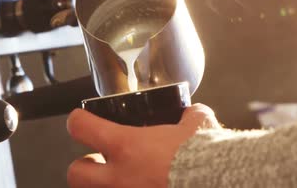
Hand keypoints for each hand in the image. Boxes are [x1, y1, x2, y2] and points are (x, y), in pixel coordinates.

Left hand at [66, 104, 220, 187]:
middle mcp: (119, 177)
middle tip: (97, 161)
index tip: (81, 119)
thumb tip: (191, 115)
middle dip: (84, 166)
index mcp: (127, 146)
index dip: (79, 120)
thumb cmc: (206, 156)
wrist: (220, 181)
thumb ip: (187, 117)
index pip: (81, 127)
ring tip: (120, 180)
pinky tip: (145, 187)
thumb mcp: (198, 123)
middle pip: (76, 173)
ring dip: (103, 185)